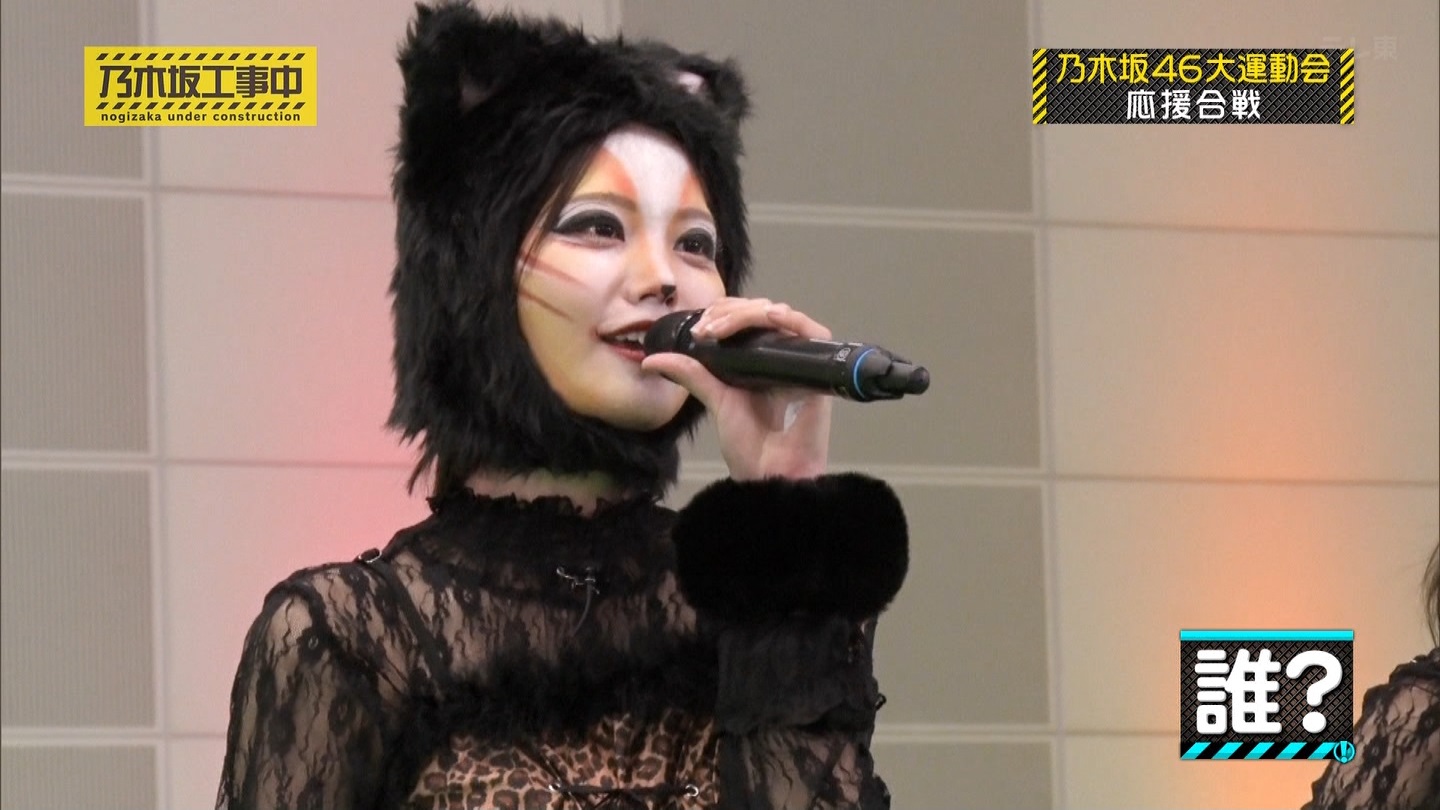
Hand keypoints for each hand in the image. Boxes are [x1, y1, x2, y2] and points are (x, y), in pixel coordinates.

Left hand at [641, 298, 832, 480]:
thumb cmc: (750, 444)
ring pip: (781, 315)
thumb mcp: (715, 400)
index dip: (724, 312)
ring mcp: (801, 361)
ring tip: (722, 326)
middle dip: (731, 311)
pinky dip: (792, 319)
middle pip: (762, 311)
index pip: (746, 317)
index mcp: (759, 360)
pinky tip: (770, 316)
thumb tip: (649, 361)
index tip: (700, 328)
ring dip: (750, 313)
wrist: (771, 475)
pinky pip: (813, 332)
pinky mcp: (819, 370)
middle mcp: (781, 356)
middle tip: (707, 328)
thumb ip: (690, 375)